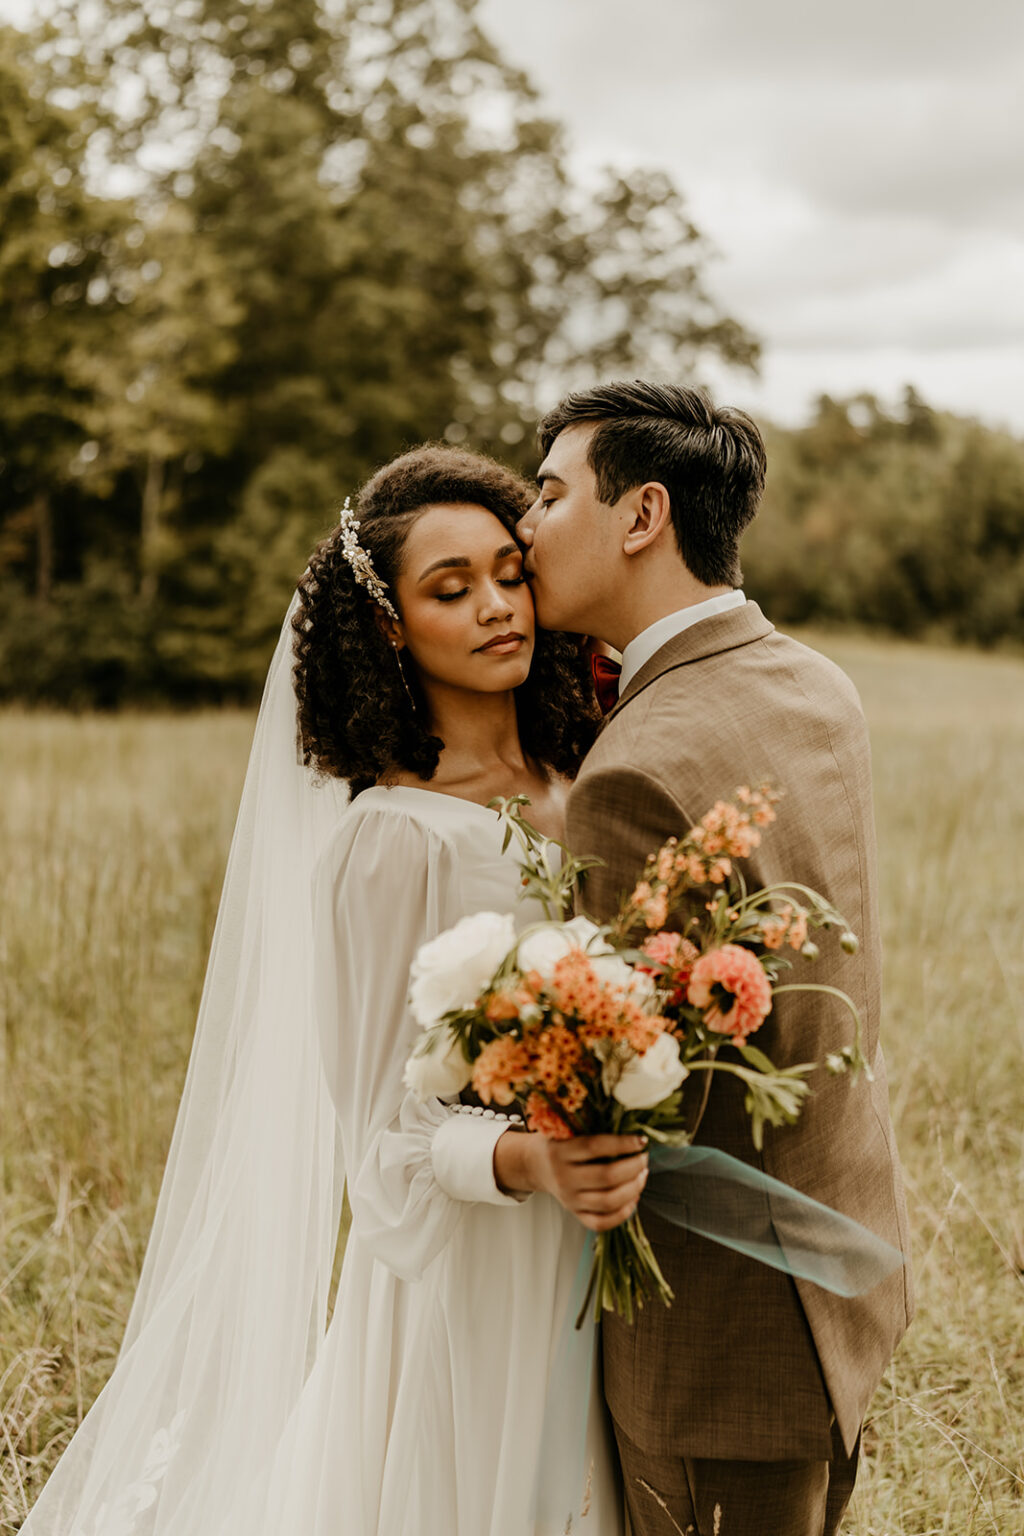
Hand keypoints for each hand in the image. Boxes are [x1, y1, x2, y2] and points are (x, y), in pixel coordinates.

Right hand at [494, 1130, 647, 1231]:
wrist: (533, 1165)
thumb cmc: (557, 1142)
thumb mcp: (564, 1128)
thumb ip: (589, 1126)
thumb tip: (629, 1123)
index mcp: (559, 1152)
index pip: (595, 1147)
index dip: (622, 1143)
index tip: (641, 1140)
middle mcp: (563, 1178)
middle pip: (606, 1177)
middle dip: (633, 1166)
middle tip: (644, 1157)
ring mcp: (569, 1200)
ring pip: (608, 1202)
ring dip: (633, 1188)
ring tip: (642, 1175)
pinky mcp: (575, 1214)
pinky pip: (602, 1222)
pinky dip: (623, 1213)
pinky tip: (633, 1197)